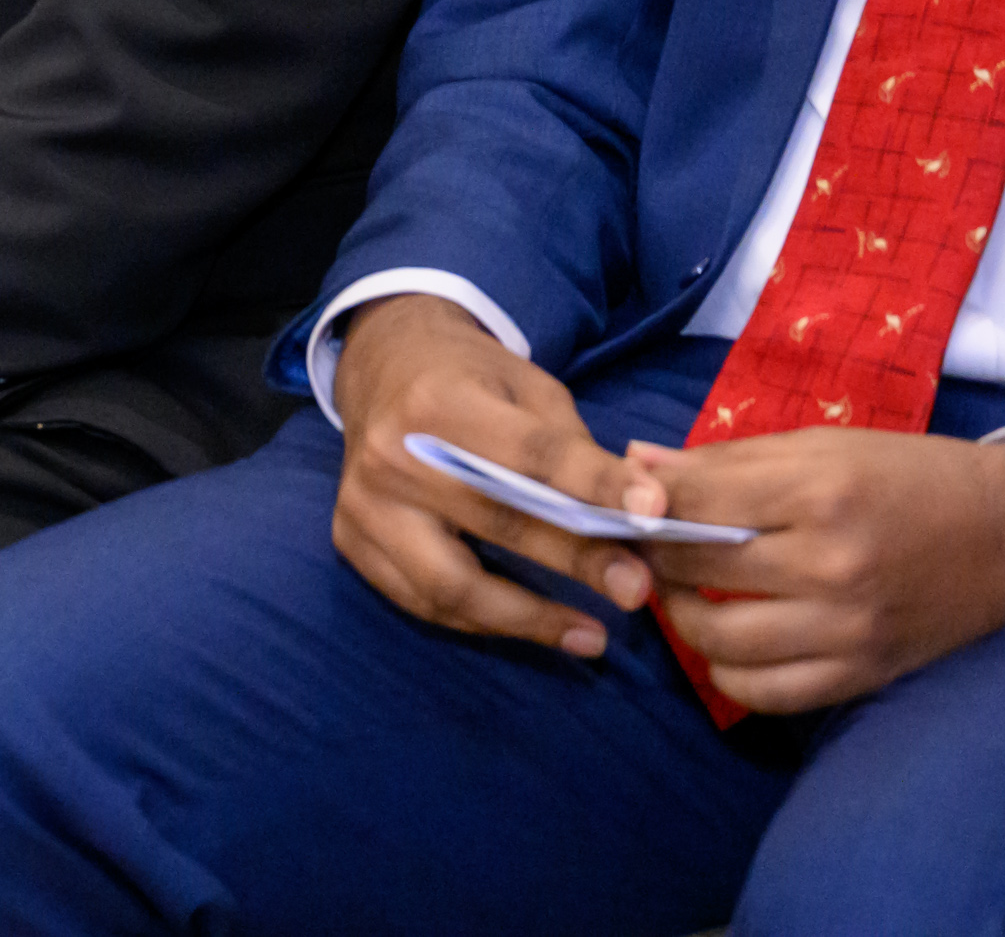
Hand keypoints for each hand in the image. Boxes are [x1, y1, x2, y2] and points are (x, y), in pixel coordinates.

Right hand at [326, 293, 676, 656]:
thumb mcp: (527, 387)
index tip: (653, 514)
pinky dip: (484, 620)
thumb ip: (573, 448)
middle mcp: (390, 455)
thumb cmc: (470, 379)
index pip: (527, 452)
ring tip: (591, 636)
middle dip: (576, 561)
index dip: (593, 483)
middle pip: (495, 521)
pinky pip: (424, 601)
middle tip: (637, 589)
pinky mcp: (351, 540)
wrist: (382, 368)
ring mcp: (364, 504)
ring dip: (529, 618)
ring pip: (450, 584)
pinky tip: (534, 624)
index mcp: (438, 402)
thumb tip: (638, 516)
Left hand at [632, 429, 1004, 714]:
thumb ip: (726, 459)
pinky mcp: (864, 674)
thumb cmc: (912, 476)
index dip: (642, 502)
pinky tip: (728, 639)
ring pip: (718, 641)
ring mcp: (848, 629)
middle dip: (653, 557)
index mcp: (820, 492)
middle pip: (695, 570)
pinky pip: (766, 693)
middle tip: (646, 546)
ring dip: (682, 618)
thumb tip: (635, 463)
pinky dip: (729, 672)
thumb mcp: (824, 446)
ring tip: (684, 592)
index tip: (625, 502)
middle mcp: (832, 566)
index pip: (694, 503)